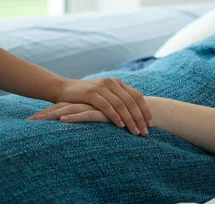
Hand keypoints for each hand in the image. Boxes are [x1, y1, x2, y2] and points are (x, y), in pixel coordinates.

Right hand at [26, 78, 151, 135]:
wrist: (63, 90)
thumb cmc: (85, 97)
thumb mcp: (104, 95)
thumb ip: (117, 100)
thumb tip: (134, 114)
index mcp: (118, 83)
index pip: (137, 96)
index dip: (145, 110)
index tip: (151, 124)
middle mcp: (112, 83)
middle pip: (132, 101)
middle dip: (140, 117)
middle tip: (146, 132)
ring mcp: (102, 87)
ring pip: (121, 104)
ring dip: (130, 119)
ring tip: (136, 132)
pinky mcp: (91, 93)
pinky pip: (107, 106)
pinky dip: (115, 116)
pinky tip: (120, 126)